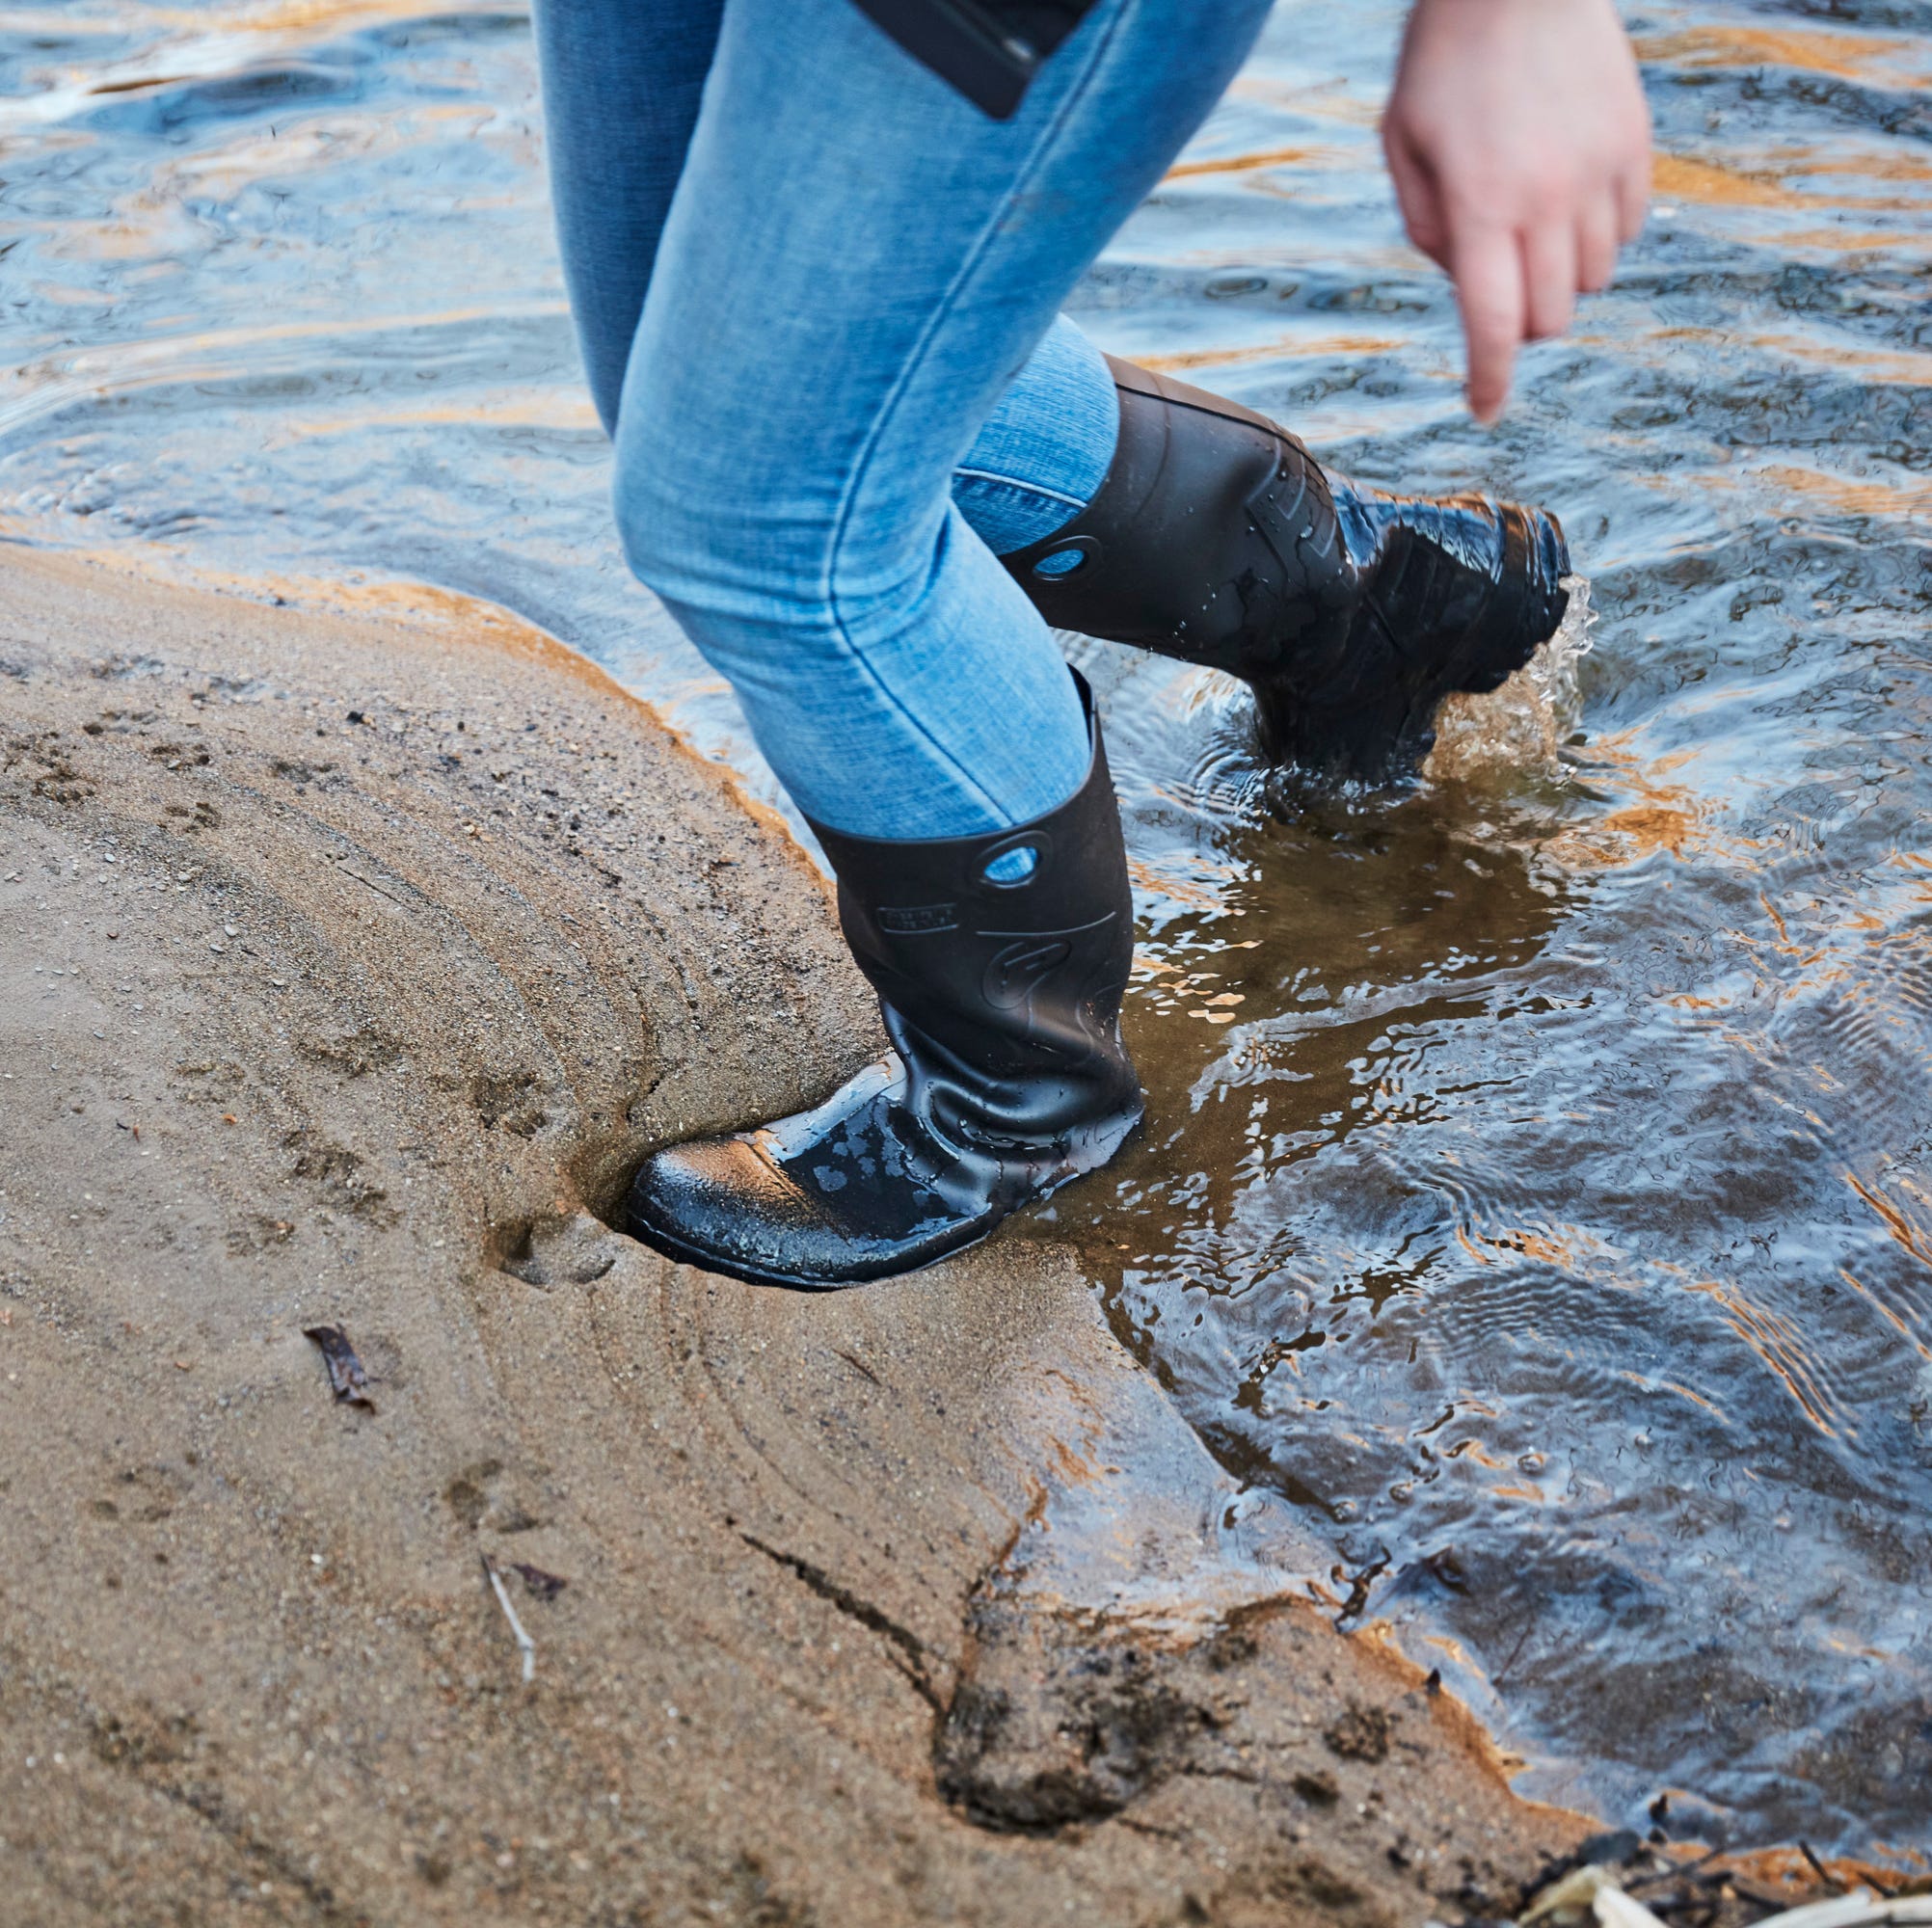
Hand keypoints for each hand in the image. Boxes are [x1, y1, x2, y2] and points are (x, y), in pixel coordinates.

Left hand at [1382, 0, 1651, 422]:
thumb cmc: (1443, 60)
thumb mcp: (1403, 145)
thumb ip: (1427, 227)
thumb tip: (1465, 286)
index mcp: (1481, 206)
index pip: (1492, 326)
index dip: (1489, 381)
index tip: (1485, 411)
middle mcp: (1547, 198)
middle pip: (1549, 319)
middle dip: (1521, 325)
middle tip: (1499, 292)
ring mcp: (1599, 170)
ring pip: (1593, 281)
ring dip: (1560, 280)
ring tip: (1531, 231)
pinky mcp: (1635, 143)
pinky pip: (1628, 229)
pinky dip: (1599, 237)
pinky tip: (1569, 201)